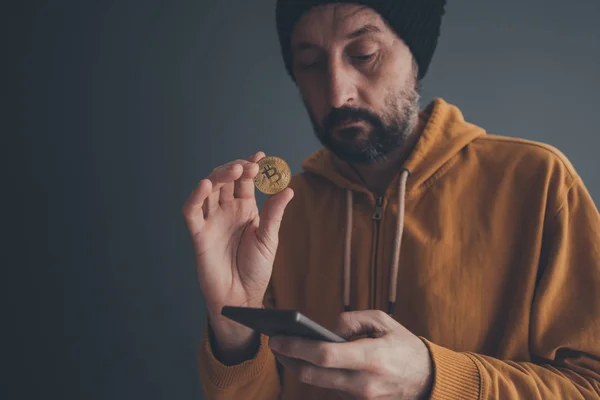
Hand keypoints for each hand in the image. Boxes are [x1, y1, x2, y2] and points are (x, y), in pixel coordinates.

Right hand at [182, 151, 294, 314]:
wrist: (241, 297)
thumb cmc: (256, 269)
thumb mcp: (269, 239)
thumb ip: (274, 213)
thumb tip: (289, 188)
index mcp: (245, 209)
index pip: (245, 181)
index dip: (251, 166)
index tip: (261, 155)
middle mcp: (226, 211)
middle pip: (226, 180)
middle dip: (237, 168)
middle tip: (250, 165)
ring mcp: (211, 220)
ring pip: (209, 190)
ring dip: (220, 176)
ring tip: (235, 170)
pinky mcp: (198, 233)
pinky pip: (192, 211)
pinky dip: (195, 196)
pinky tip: (206, 185)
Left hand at [268, 310, 432, 399]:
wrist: (428, 380)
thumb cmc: (404, 346)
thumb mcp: (384, 322)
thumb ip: (353, 320)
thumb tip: (327, 329)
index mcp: (371, 358)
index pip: (324, 355)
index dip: (296, 347)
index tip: (277, 339)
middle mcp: (363, 383)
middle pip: (313, 375)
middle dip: (289, 360)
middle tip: (275, 343)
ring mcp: (360, 397)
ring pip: (319, 384)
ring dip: (300, 368)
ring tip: (287, 349)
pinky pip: (331, 389)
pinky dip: (318, 375)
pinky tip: (308, 361)